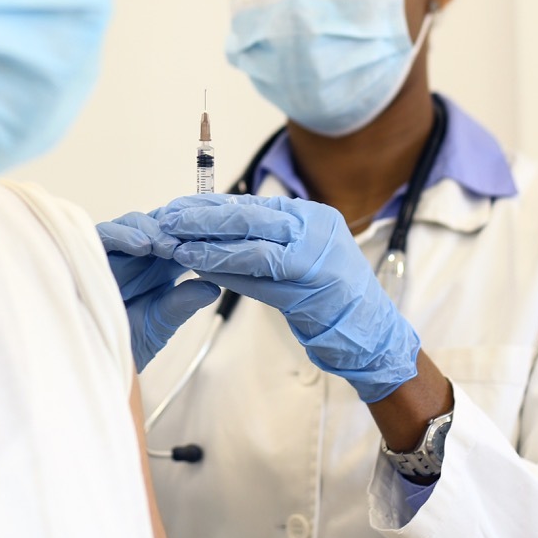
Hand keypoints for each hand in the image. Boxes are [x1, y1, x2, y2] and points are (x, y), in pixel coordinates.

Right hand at [97, 210, 221, 371]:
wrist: (100, 356)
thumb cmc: (130, 341)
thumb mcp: (162, 323)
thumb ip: (184, 303)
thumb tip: (213, 288)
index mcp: (161, 265)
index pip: (178, 236)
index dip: (191, 232)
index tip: (209, 236)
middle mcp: (139, 254)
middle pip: (157, 224)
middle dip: (173, 228)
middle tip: (187, 240)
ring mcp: (116, 252)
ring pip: (133, 223)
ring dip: (152, 230)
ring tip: (168, 247)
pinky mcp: (92, 254)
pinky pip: (105, 233)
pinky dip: (123, 234)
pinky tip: (142, 245)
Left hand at [158, 194, 419, 402]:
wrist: (370, 333)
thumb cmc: (331, 299)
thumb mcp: (301, 258)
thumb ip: (266, 243)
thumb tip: (214, 232)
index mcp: (311, 215)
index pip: (250, 204)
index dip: (210, 205)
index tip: (177, 206)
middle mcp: (313, 227)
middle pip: (248, 216)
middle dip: (202, 218)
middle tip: (166, 218)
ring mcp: (313, 255)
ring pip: (250, 242)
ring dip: (207, 244)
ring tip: (173, 245)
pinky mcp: (309, 285)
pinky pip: (258, 273)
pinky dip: (225, 269)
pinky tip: (196, 267)